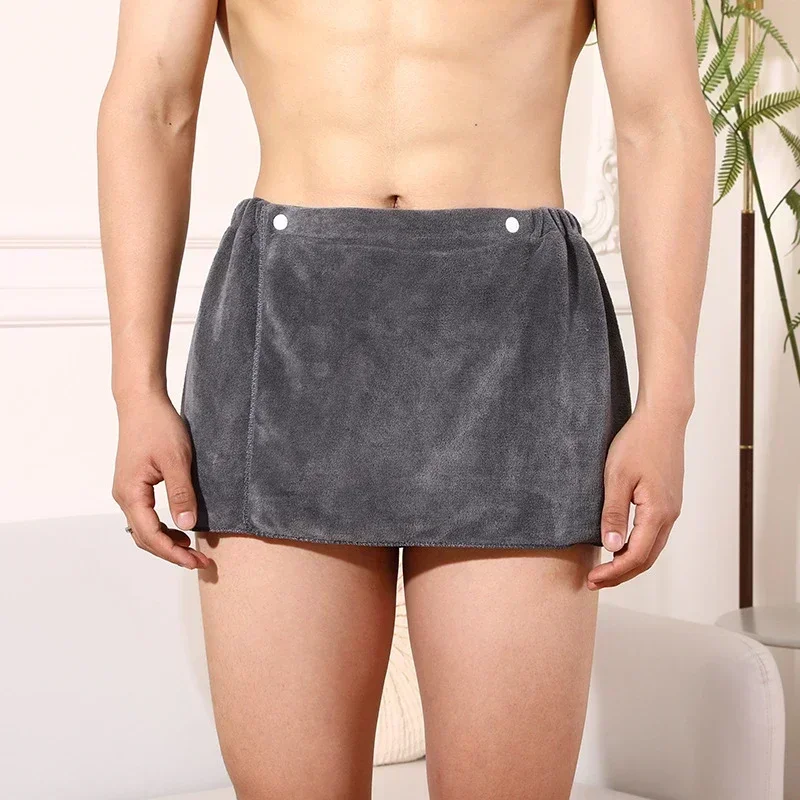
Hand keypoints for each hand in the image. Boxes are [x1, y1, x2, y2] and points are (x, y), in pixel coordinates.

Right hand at [112, 391, 209, 569]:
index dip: (173, 553)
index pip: (150, 535)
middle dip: (172, 553)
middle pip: (144, 538)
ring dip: (166, 543)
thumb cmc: (158, 426)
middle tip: (200, 561)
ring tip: (193, 550)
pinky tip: (181, 529)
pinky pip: (146, 516)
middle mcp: (124, 496)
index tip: (196, 561)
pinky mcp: (135, 485)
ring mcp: (128, 491)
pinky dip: (162, 528)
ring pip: (144, 529)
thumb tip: (187, 526)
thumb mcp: (176, 460)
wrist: (142, 403)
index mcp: (131, 493)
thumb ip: (181, 493)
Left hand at [586, 408, 685, 589]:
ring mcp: (672, 509)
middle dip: (620, 574)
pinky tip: (620, 545)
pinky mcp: (668, 501)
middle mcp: (669, 515)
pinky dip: (637, 548)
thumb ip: (614, 513)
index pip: (636, 556)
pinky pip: (654, 534)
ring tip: (605, 569)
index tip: (592, 579)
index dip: (614, 572)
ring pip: (652, 548)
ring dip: (629, 563)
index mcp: (657, 512)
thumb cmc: (637, 443)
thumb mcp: (617, 478)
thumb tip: (612, 547)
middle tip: (594, 581)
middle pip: (647, 559)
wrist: (662, 420)